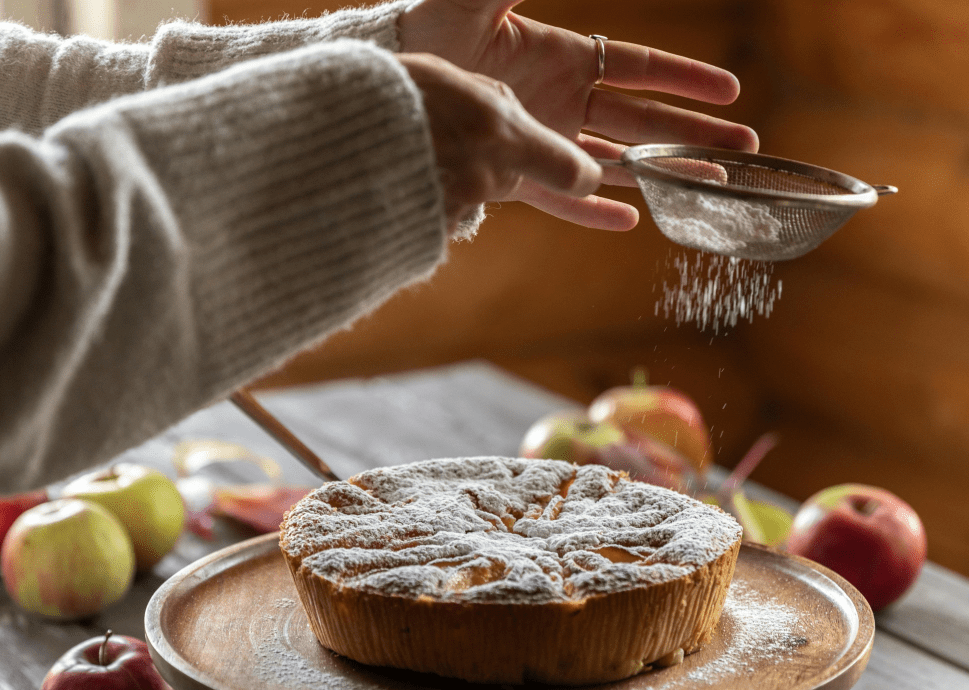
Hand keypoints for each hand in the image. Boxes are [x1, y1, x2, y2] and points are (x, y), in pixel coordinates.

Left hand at [399, 0, 758, 229]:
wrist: (389, 76)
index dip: (684, 79)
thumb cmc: (429, 24)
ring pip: (615, 160)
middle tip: (744, 148)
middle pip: (643, 120)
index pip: (639, 69)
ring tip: (710, 185)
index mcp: (564, 57)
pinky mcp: (512, 172)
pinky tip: (629, 221)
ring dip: (662, 172)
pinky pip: (560, 196)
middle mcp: (562, 102)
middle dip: (694, 132)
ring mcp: (541, 140)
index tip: (730, 91)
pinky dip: (591, 209)